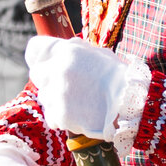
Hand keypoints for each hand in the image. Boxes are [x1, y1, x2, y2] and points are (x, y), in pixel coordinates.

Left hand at [26, 36, 141, 139]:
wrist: (130, 105)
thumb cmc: (117, 77)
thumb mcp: (97, 53)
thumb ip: (73, 51)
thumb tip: (58, 51)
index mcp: (67, 51)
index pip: (35, 48)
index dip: (40, 56)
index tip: (44, 62)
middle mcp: (58, 70)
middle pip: (36, 74)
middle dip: (48, 79)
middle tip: (66, 85)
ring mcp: (57, 94)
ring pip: (44, 96)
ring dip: (55, 99)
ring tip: (77, 101)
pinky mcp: (59, 115)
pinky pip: (51, 116)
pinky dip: (61, 117)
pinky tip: (78, 114)